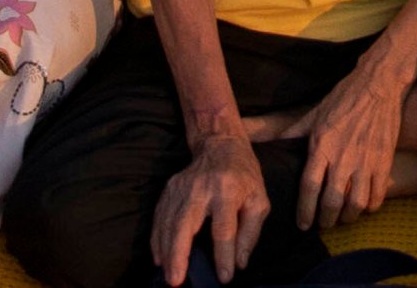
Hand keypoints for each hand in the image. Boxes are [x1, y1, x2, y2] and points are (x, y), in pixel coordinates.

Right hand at [150, 125, 269, 285]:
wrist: (221, 143)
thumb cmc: (244, 176)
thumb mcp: (259, 201)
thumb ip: (250, 233)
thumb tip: (239, 263)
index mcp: (228, 190)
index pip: (224, 228)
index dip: (223, 255)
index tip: (224, 278)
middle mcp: (201, 188)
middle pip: (186, 224)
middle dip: (179, 254)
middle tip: (175, 281)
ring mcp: (181, 187)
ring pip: (168, 222)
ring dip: (166, 251)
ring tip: (168, 276)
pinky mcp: (169, 188)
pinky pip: (159, 217)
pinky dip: (157, 239)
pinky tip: (158, 257)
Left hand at [263, 41, 414, 230]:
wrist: (378, 85)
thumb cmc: (343, 98)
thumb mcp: (315, 113)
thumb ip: (294, 132)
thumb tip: (273, 142)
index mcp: (322, 145)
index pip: (309, 186)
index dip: (304, 210)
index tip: (303, 223)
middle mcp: (343, 157)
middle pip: (332, 202)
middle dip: (326, 220)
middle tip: (323, 223)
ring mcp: (366, 161)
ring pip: (356, 203)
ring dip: (348, 217)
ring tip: (342, 217)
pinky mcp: (384, 161)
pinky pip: (378, 194)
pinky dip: (371, 206)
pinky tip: (364, 206)